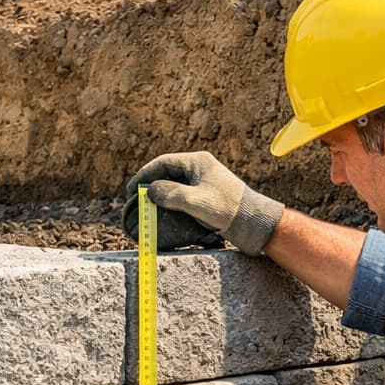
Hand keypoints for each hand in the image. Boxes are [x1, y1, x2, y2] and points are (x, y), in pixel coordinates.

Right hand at [122, 152, 283, 255]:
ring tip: (146, 206)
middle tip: (135, 198)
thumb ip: (170, 194)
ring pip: (173, 185)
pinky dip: (170, 202)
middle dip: (150, 185)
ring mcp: (202, 182)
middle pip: (167, 173)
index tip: (131, 189)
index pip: (164, 162)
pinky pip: (181, 195)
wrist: (252, 222)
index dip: (145, 175)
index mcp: (198, 162)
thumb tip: (150, 191)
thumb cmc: (227, 209)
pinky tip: (163, 211)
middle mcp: (199, 169)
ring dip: (159, 194)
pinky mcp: (205, 196)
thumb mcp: (195, 201)